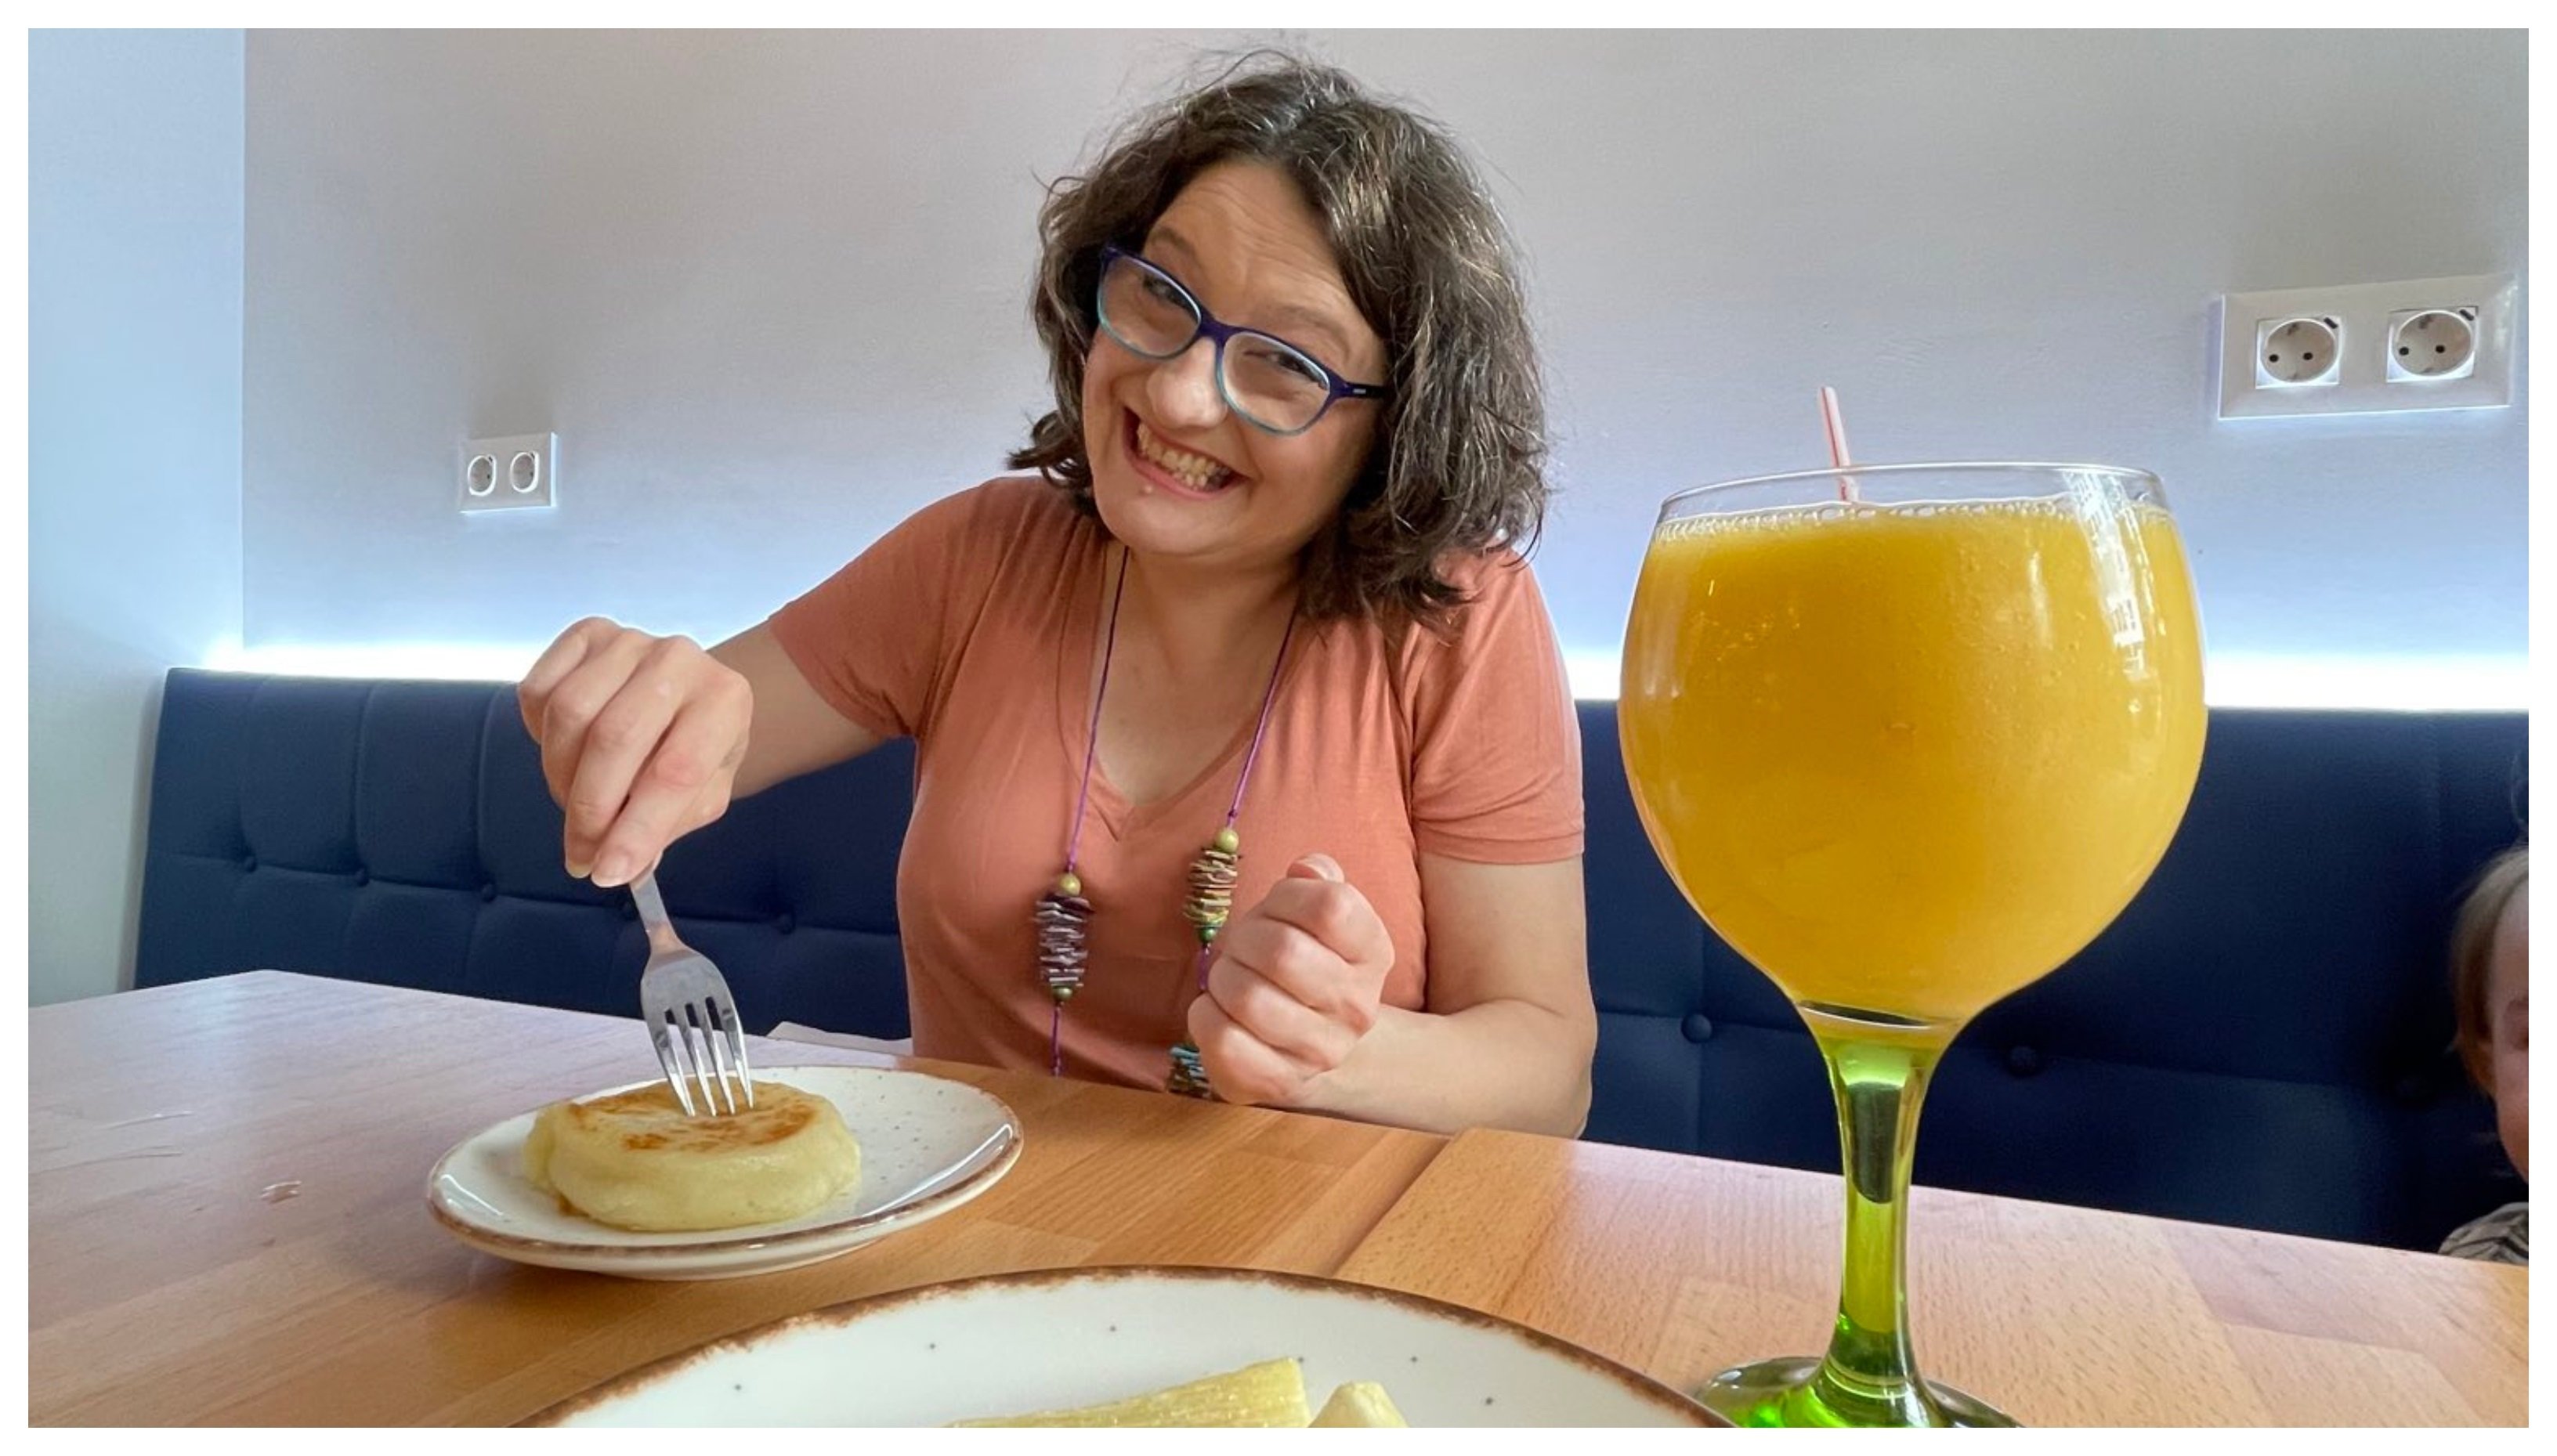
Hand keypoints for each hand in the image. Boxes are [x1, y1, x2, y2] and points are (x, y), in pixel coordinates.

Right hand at [516, 617, 752, 886]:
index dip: (638, 827)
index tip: (608, 872)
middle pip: (613, 738)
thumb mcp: (702, 795)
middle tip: (581, 856)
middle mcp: (680, 659)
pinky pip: (538, 691)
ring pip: (568, 714)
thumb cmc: (698, 750)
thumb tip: (618, 866)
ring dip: (560, 777)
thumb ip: (665, 827)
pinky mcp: (585, 633)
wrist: (688, 692)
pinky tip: (566, 753)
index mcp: (725, 700)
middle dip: (589, 811)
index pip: (675, 770)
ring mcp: (630, 639)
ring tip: (575, 806)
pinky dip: (539, 735)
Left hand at [1187, 854, 1395, 1106]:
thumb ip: (1318, 879)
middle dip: (1244, 939)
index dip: (1288, 896)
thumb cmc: (1304, 961)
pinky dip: (1205, 1018)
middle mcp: (1357, 1006)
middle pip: (1282, 951)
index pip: (1331, 905)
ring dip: (1222, 979)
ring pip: (1248, 998)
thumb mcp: (1316, 913)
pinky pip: (1224, 1041)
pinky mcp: (1278, 1083)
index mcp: (1373, 953)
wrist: (1309, 1044)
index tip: (1277, 910)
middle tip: (1241, 949)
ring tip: (1230, 981)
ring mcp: (1321, 1052)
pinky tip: (1217, 1013)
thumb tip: (1307, 869)